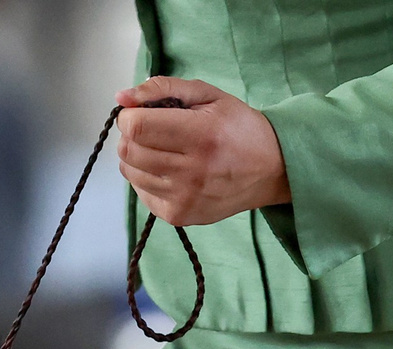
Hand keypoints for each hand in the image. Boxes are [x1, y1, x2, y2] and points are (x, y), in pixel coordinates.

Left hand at [115, 78, 290, 226]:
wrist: (271, 170)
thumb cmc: (239, 127)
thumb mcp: (208, 95)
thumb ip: (163, 89)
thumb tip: (121, 97)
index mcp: (201, 135)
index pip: (137, 127)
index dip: (130, 115)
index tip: (142, 112)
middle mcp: (192, 171)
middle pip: (128, 151)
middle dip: (131, 135)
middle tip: (151, 130)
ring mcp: (185, 198)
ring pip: (130, 173)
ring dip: (136, 157)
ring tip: (161, 149)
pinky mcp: (180, 216)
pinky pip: (141, 193)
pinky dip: (146, 178)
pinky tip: (168, 170)